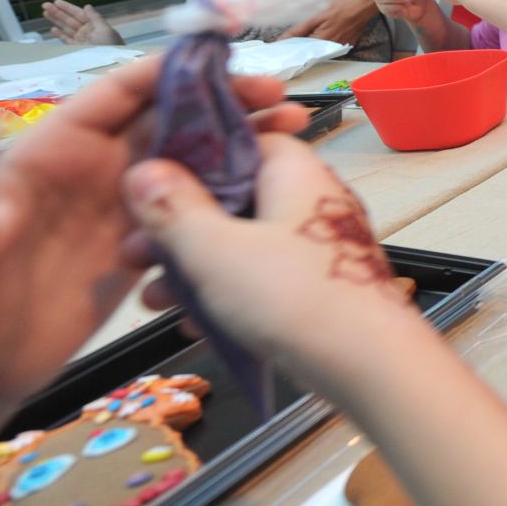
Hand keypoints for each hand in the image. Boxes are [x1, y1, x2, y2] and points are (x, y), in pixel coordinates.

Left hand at [0, 59, 304, 412]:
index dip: (171, 72)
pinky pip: (196, 209)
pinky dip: (234, 198)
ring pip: (191, 160)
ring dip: (241, 144)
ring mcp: (125, 206)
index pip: (116, 95)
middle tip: (281, 100)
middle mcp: (95, 169)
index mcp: (54, 153)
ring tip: (294, 137)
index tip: (226, 66)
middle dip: (226, 101)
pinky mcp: (147, 242)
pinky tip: (273, 200)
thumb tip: (3, 208)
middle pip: (168, 119)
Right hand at [42, 0, 122, 45]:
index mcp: (95, 25)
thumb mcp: (106, 30)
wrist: (111, 63)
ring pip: (66, 28)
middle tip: (45, 5)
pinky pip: (66, 40)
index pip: (79, 14)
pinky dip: (60, 35)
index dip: (68, 8)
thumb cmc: (111, 46)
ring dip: (56, 21)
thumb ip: (96, 18)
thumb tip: (87, 6)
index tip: (56, 2)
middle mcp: (87, 32)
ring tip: (45, 13)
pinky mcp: (77, 50)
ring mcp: (81, 41)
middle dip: (58, 12)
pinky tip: (53, 29)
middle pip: (70, 19)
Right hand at [122, 136, 417, 391]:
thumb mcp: (216, 249)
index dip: (192, 160)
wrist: (368, 363)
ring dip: (196, 267)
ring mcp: (318, 245)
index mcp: (296, 172)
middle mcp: (313, 201)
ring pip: (244, 244)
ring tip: (155, 297)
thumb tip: (146, 171)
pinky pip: (264, 280)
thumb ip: (174, 209)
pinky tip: (195, 325)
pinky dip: (228, 296)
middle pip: (235, 199)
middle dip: (180, 227)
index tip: (150, 185)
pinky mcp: (319, 286)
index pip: (243, 142)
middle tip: (138, 253)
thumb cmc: (300, 297)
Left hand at [279, 0, 380, 46]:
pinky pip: (332, 45)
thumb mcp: (317, 15)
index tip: (281, 45)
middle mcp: (331, 48)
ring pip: (321, 48)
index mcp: (322, 41)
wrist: (363, 5)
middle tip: (293, 37)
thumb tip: (284, 39)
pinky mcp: (348, 44)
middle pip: (311, 50)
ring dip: (313, 43)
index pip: (300, 49)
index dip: (290, 47)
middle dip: (301, 45)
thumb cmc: (342, 6)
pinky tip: (325, 31)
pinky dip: (325, 40)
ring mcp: (341, 47)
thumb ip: (299, 29)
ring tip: (311, 32)